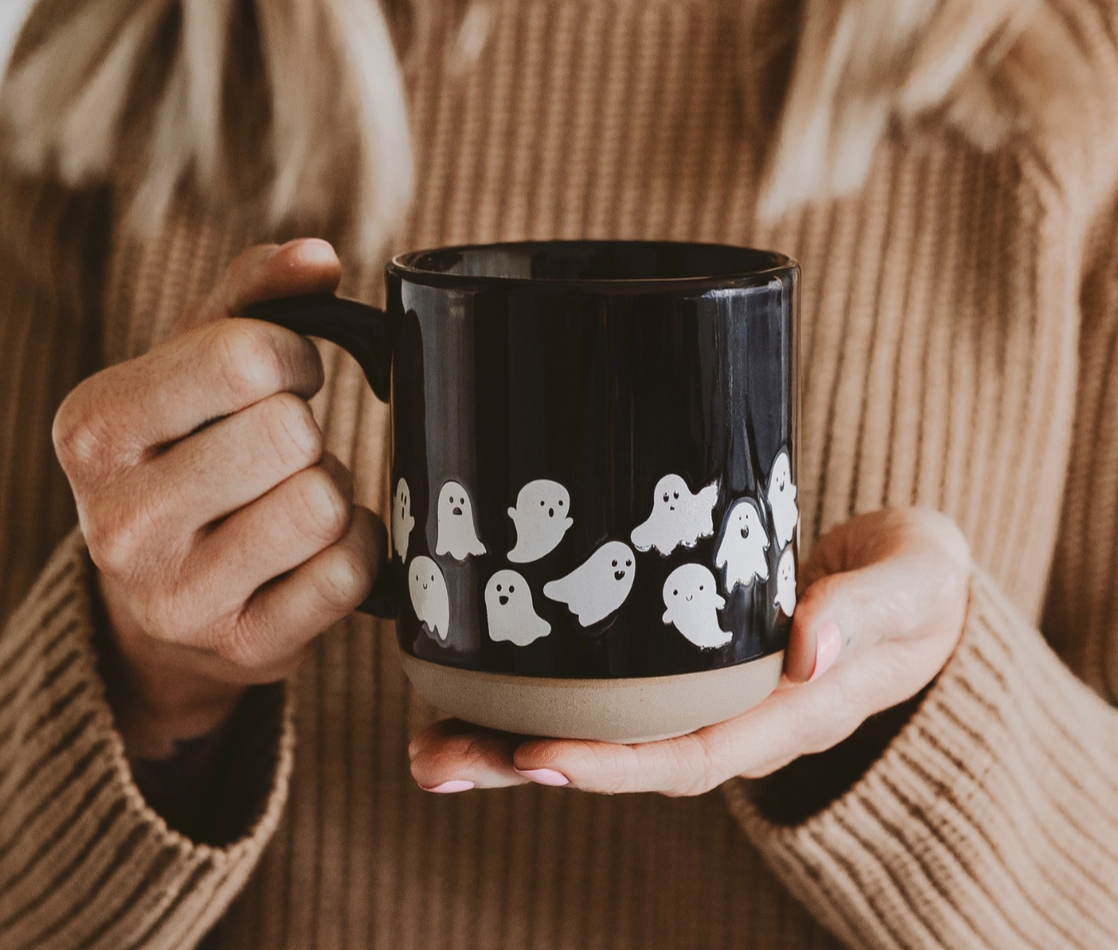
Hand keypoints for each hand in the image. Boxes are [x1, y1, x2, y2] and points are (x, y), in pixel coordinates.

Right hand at [54, 239, 385, 758]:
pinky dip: (353, 548)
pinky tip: (311, 553)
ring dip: (328, 491)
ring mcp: (180, 598)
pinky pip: (351, 570)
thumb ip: (248, 299)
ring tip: (285, 502)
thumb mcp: (187, 372)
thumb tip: (317, 256)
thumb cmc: (184, 462)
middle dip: (305, 434)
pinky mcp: (245, 648)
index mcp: (95, 430)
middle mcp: (119, 522)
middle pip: (291, 433)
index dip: (290, 357)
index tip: (284, 376)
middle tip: (277, 454)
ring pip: (324, 502)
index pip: (244, 358)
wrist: (159, 605)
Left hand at [408, 508, 969, 794]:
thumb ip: (870, 610)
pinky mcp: (676, 665)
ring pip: (598, 734)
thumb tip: (809, 648)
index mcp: (788, 711)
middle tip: (434, 760)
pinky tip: (470, 691)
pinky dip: (535, 699)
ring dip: (507, 744)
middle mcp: (734, 719)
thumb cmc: (916, 586)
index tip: (536, 757)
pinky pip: (603, 695)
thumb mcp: (916, 583)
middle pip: (620, 759)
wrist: (912, 588)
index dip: (614, 763)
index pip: (692, 754)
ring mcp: (701, 696)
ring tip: (423, 744)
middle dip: (526, 766)